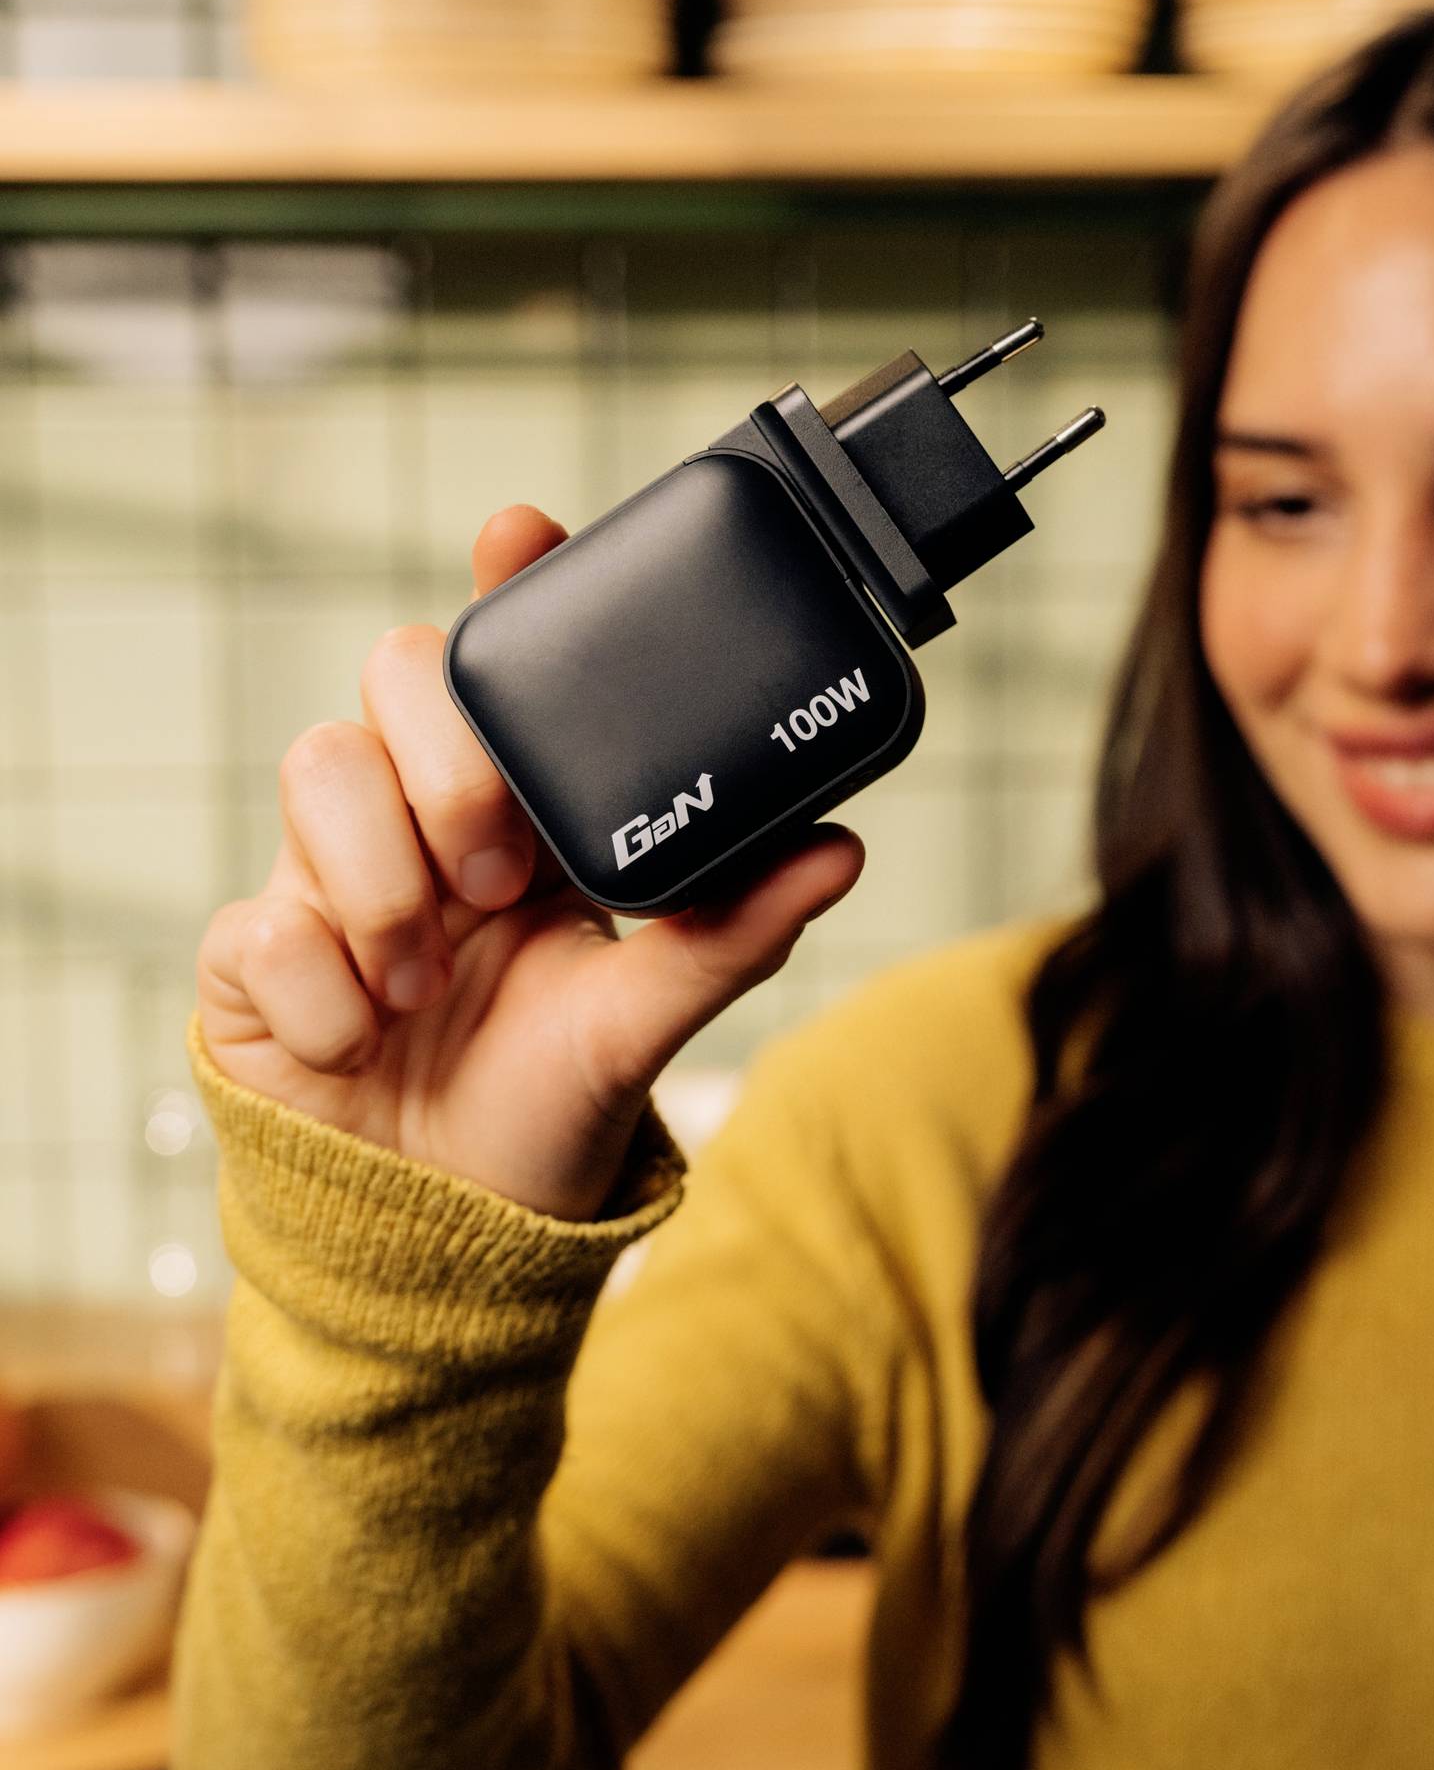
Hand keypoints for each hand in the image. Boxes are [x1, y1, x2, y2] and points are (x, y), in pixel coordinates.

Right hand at [197, 503, 864, 1220]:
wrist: (439, 1237)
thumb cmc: (544, 1106)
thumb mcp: (646, 1021)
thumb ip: (730, 931)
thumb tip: (843, 848)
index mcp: (526, 810)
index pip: (510, 661)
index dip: (507, 582)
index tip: (519, 532)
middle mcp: (425, 817)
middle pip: (400, 673)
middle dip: (449, 758)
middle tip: (500, 874)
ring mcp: (331, 875)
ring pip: (317, 763)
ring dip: (380, 877)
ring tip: (424, 980)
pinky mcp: (254, 956)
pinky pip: (257, 918)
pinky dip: (318, 987)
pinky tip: (361, 1040)